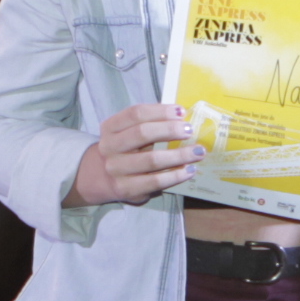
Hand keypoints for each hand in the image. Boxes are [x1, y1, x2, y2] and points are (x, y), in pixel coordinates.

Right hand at [70, 101, 197, 206]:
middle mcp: (110, 147)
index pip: (136, 114)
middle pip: (142, 133)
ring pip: (152, 159)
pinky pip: (155, 181)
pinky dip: (176, 175)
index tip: (181, 112)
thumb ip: (149, 124)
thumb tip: (183, 118)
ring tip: (198, 152)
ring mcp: (116, 169)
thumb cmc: (125, 150)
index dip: (160, 111)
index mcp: (110, 127)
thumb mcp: (128, 133)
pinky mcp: (126, 189)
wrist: (101, 178)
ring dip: (180, 155)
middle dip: (170, 130)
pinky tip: (189, 170)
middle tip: (190, 131)